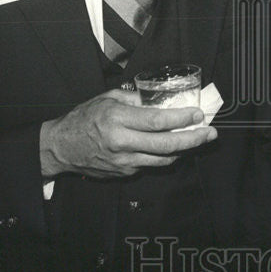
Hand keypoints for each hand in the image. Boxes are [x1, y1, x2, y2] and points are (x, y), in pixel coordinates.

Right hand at [39, 88, 216, 179]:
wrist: (60, 147)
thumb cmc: (83, 118)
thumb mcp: (107, 98)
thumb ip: (134, 99)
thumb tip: (160, 101)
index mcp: (117, 119)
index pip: (157, 121)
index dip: (181, 118)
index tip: (197, 114)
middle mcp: (122, 142)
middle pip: (166, 144)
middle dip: (193, 139)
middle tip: (210, 133)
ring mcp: (124, 161)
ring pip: (163, 159)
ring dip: (184, 150)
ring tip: (199, 140)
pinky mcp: (124, 172)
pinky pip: (150, 164)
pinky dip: (165, 156)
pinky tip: (175, 148)